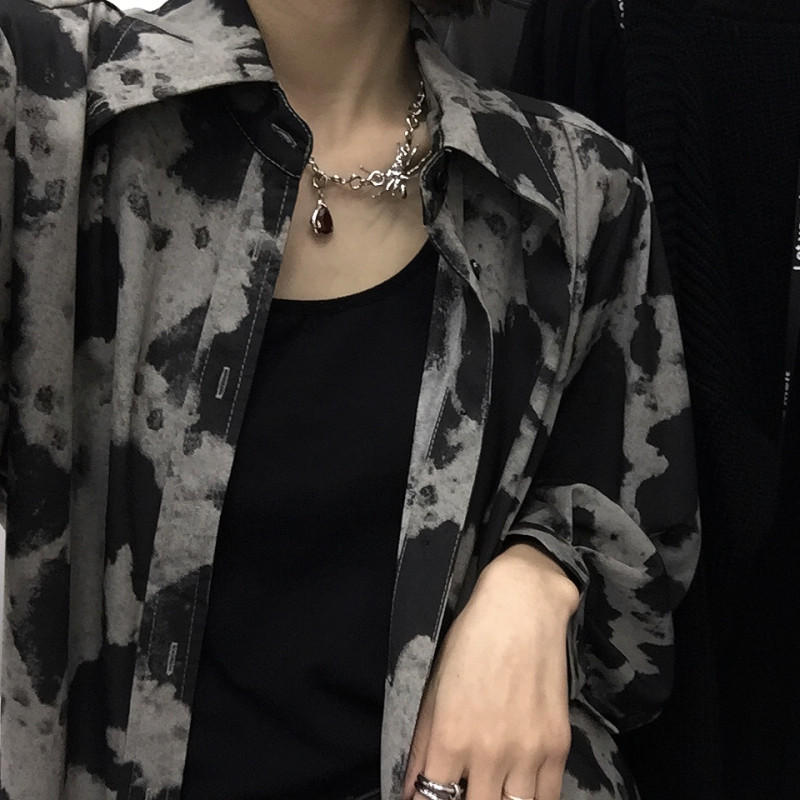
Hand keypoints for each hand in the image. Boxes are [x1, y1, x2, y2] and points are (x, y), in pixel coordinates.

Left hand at [403, 543, 579, 799]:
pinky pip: (547, 797)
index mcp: (451, 738)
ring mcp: (527, 754)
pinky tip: (518, 787)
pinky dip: (530, 798)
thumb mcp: (434, 688)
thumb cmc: (470, 641)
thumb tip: (412, 789)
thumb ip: (422, 744)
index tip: (431, 795)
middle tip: (464, 786)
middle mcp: (489, 755)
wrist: (522, 608)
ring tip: (490, 786)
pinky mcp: (557, 746)